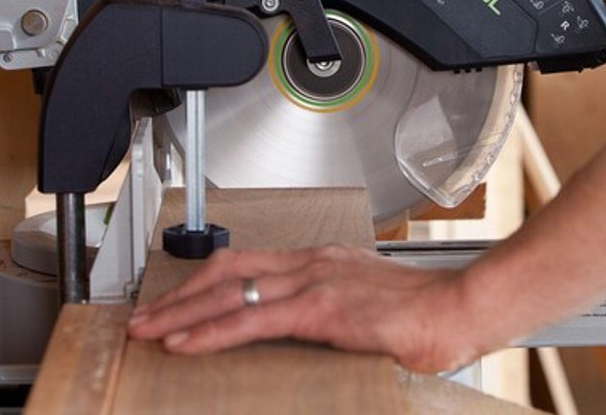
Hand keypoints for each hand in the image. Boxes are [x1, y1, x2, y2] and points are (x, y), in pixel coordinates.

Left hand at [127, 244, 490, 372]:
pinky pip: (251, 319)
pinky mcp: (321, 309)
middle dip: (178, 297)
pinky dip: (211, 331)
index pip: (246, 264)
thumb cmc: (428, 316)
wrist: (463, 309)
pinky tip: (185, 343)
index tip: (175, 302)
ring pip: (228, 292)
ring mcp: (315, 281)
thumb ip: (333, 316)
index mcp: (323, 262)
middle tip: (142, 317)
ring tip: (148, 332)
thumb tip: (308, 337)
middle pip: (226, 271)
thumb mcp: (368, 310)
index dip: (203, 283)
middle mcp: (312, 263)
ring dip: (181, 314)